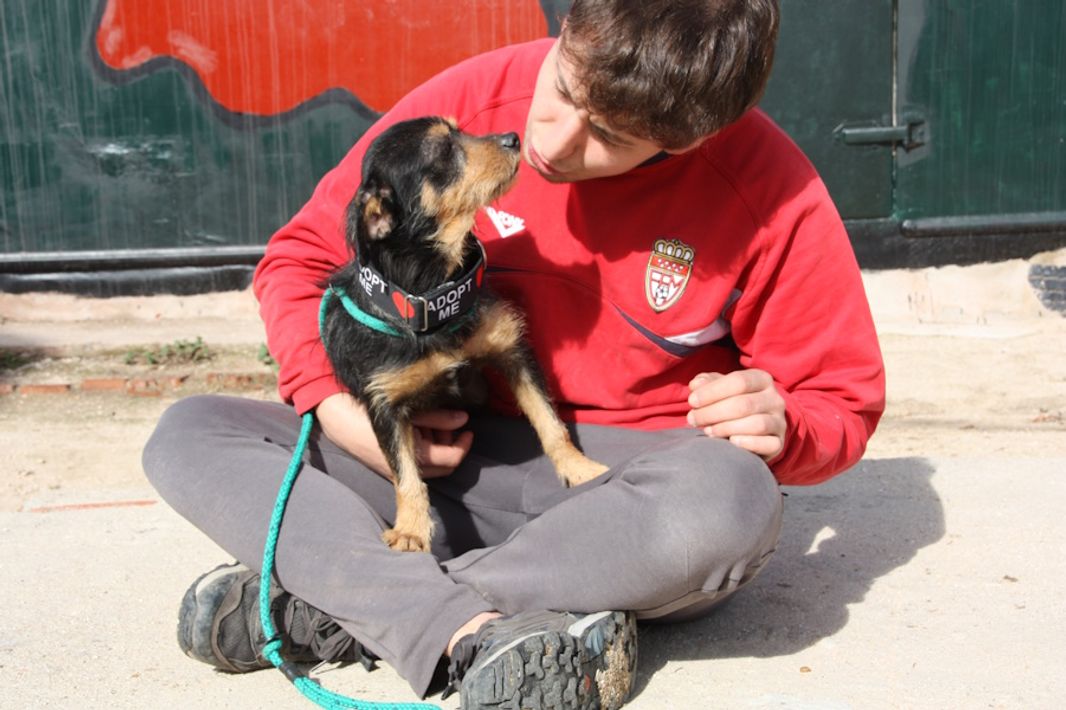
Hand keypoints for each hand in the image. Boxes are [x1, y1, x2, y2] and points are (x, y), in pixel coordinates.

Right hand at [315, 392, 473, 480]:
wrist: (335, 417)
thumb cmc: (368, 411)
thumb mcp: (406, 411)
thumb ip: (438, 417)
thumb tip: (464, 419)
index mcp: (413, 458)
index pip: (451, 459)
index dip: (464, 445)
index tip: (469, 428)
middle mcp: (406, 471)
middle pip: (444, 467)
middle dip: (452, 444)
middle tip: (450, 421)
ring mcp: (397, 470)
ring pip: (430, 465)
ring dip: (438, 444)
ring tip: (432, 419)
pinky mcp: (389, 465)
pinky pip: (415, 462)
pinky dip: (424, 447)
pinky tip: (417, 426)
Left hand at [686, 369, 786, 460]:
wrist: (756, 430)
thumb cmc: (733, 404)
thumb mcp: (721, 389)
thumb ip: (707, 384)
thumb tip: (696, 385)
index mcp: (762, 379)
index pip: (738, 381)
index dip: (712, 391)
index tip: (692, 401)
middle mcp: (775, 399)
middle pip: (743, 404)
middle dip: (712, 412)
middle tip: (693, 419)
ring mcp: (779, 422)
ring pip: (756, 424)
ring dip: (726, 428)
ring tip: (707, 431)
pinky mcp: (779, 443)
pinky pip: (768, 444)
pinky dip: (748, 443)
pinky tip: (730, 442)